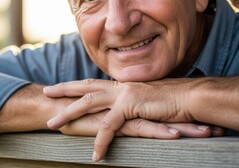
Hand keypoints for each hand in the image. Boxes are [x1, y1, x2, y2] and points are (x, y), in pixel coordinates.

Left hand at [43, 79, 207, 160]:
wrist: (192, 98)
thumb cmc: (174, 102)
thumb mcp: (148, 102)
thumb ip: (134, 105)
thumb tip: (126, 111)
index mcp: (123, 86)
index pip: (94, 83)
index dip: (76, 85)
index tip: (61, 87)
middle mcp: (120, 87)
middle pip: (85, 87)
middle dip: (64, 90)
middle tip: (46, 92)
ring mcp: (124, 94)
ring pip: (88, 103)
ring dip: (69, 114)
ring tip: (53, 125)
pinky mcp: (131, 106)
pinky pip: (109, 126)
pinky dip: (101, 141)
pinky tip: (95, 154)